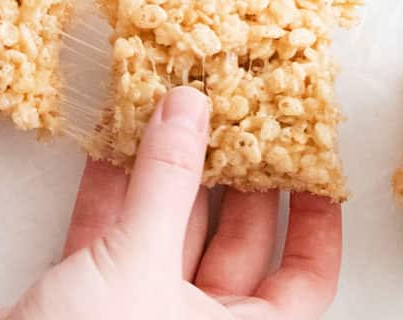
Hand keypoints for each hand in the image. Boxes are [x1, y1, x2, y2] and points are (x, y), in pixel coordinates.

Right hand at [0, 87, 340, 319]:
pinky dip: (111, 186)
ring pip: (169, 227)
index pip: (301, 276)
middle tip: (238, 107)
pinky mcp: (88, 297)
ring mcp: (141, 309)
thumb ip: (166, 181)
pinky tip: (113, 134)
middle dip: (232, 171)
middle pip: (234, 239)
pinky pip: (113, 232)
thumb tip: (189, 106)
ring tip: (175, 103)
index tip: (312, 158)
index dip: (314, 219)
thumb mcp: (139, 265)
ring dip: (165, 168)